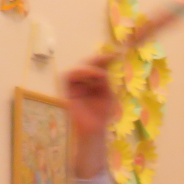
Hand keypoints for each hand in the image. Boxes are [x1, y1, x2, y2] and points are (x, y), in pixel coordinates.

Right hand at [61, 63, 117, 177]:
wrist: (94, 130)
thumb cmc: (102, 115)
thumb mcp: (108, 95)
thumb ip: (105, 82)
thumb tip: (102, 70)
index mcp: (94, 82)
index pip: (97, 67)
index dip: (104, 59)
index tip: (116, 54)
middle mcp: (84, 82)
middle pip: (86, 65)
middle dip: (97, 60)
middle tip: (108, 58)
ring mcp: (76, 87)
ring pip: (77, 69)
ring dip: (89, 68)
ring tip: (100, 74)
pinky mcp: (68, 91)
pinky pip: (69, 77)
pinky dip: (79, 73)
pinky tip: (92, 76)